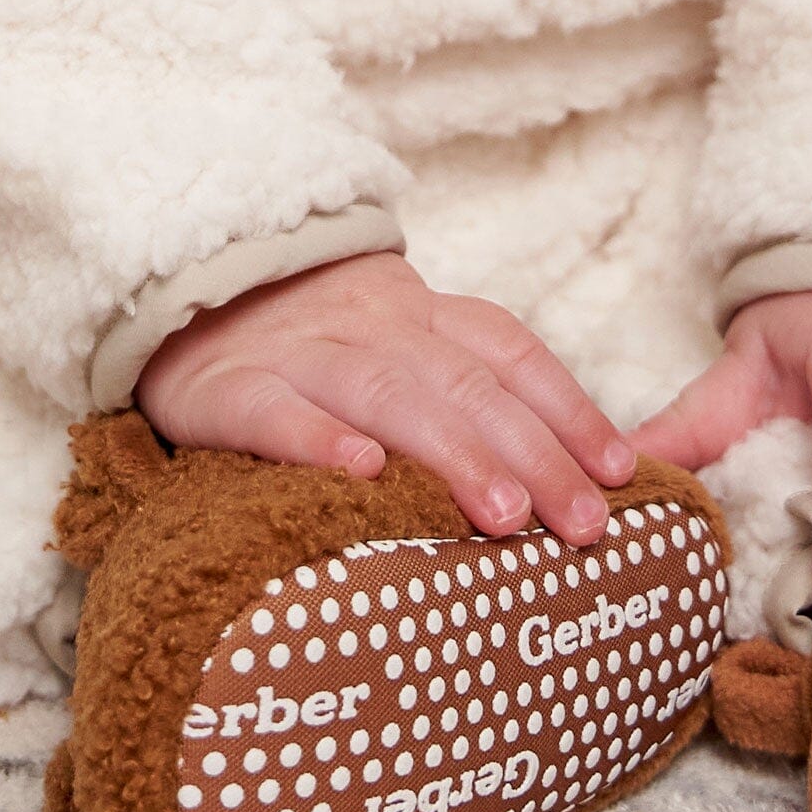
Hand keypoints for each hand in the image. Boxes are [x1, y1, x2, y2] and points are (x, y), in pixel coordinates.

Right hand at [135, 251, 636, 545]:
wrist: (191, 288)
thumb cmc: (321, 343)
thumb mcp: (400, 342)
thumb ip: (471, 388)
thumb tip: (577, 468)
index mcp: (419, 312)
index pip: (509, 351)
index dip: (568, 407)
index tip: (620, 471)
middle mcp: (370, 325)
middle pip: (464, 382)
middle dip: (532, 452)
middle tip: (581, 523)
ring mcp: (298, 352)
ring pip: (386, 394)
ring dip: (452, 451)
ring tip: (503, 515)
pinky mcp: (226, 388)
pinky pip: (276, 410)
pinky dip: (320, 441)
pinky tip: (362, 475)